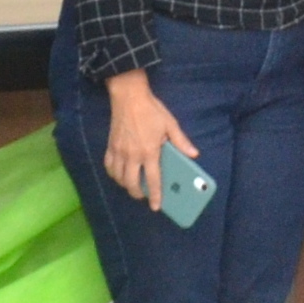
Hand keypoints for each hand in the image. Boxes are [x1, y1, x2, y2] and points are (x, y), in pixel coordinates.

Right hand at [103, 74, 199, 208]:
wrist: (128, 96)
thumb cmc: (151, 110)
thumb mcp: (170, 124)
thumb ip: (181, 141)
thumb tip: (194, 154)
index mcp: (149, 151)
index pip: (152, 179)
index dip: (155, 195)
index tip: (156, 206)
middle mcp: (132, 155)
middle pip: (131, 183)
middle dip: (138, 194)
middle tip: (144, 196)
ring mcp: (119, 151)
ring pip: (119, 177)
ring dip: (126, 185)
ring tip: (134, 186)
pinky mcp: (110, 146)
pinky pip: (109, 166)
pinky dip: (114, 174)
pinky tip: (120, 174)